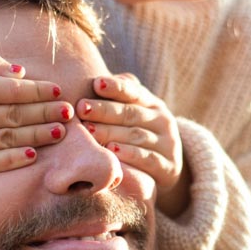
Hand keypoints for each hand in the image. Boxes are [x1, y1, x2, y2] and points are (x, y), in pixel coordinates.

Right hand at [0, 53, 73, 177]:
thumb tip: (21, 73)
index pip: (14, 91)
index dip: (39, 91)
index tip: (57, 91)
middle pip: (17, 116)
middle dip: (46, 112)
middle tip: (68, 111)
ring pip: (9, 140)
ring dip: (38, 136)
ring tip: (60, 131)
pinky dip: (14, 160)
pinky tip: (33, 155)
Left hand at [78, 73, 189, 216]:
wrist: (166, 168)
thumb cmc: (137, 135)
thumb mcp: (134, 114)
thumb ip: (119, 98)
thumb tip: (99, 81)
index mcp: (152, 104)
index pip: (134, 92)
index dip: (116, 87)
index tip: (96, 83)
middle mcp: (162, 121)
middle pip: (131, 114)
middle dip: (105, 111)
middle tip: (82, 109)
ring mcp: (167, 144)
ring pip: (137, 136)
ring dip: (112, 133)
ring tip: (90, 131)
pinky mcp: (168, 167)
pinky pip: (148, 160)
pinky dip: (130, 156)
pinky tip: (112, 154)